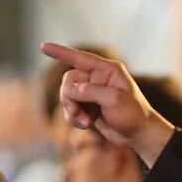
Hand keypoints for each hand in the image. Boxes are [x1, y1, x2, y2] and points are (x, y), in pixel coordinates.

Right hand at [38, 42, 175, 166]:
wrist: (138, 135)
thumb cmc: (133, 114)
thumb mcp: (114, 100)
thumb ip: (91, 92)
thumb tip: (70, 91)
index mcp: (107, 70)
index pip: (80, 58)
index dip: (61, 52)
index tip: (43, 47)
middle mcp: (98, 78)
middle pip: (69, 80)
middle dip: (68, 97)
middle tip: (76, 112)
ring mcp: (92, 93)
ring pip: (67, 96)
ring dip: (72, 110)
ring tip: (85, 122)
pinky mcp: (88, 107)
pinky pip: (70, 109)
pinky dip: (74, 118)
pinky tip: (86, 125)